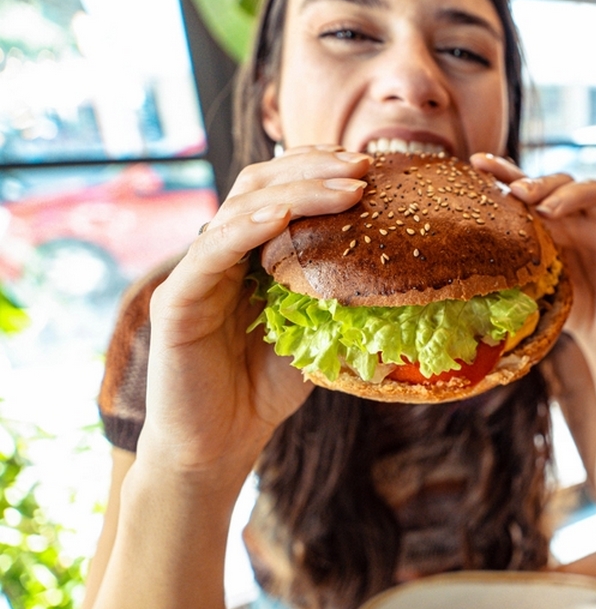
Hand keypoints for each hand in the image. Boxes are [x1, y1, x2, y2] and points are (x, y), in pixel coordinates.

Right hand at [138, 147, 369, 486]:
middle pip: (260, 184)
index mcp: (251, 253)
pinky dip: (248, 227)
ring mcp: (196, 272)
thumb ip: (339, 294)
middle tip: (362, 165)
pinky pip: (212, 252)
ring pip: (241, 208)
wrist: (219, 444)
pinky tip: (284, 215)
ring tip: (347, 187)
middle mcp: (220, 252)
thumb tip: (406, 272)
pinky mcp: (177, 300)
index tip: (365, 164)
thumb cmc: (266, 388)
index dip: (317, 168)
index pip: (279, 189)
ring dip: (297, 191)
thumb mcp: (317, 330)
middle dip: (314, 168)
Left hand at [471, 154, 595, 347]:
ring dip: (569, 194)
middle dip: (538, 183)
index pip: (527, 188)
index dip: (503, 172)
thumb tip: (464, 270)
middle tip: (519, 193)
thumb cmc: (567, 306)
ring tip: (550, 209)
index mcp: (549, 222)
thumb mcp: (533, 285)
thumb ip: (511, 269)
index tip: (477, 162)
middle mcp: (576, 216)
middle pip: (559, 181)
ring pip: (592, 187)